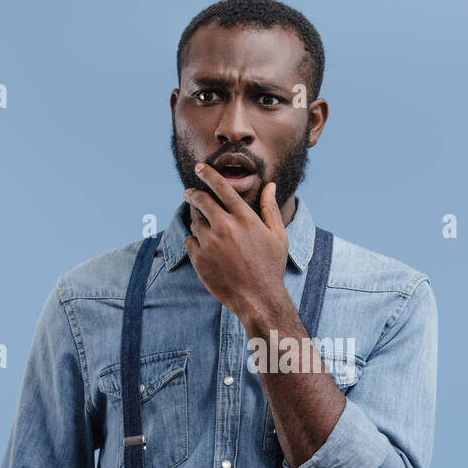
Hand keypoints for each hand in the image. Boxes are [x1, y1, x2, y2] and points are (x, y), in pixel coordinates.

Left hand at [184, 162, 289, 321]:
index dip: (208, 174)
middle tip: (189, 193)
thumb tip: (270, 186)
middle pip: (201, 200)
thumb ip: (270, 209)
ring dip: (197, 221)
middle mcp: (225, 227)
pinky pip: (189, 241)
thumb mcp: (278, 237)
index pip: (222, 187)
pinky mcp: (199, 259)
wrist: (258, 298)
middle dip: (192, 193)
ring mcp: (210, 243)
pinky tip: (205, 248)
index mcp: (245, 218)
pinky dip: (194, 242)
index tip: (199, 168)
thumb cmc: (271, 267)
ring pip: (194, 222)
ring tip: (205, 229)